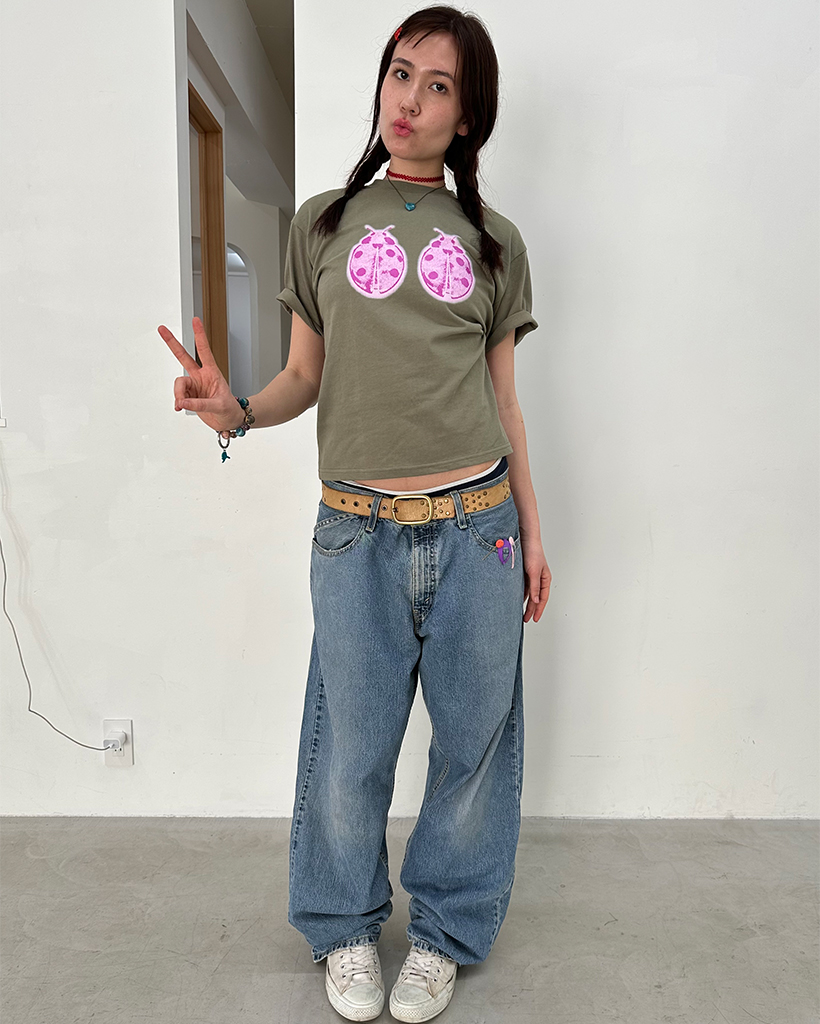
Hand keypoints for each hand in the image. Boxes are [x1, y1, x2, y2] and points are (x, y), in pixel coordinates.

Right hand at [158, 317, 243, 434]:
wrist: (228, 421)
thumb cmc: (229, 410)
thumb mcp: (219, 406)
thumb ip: (200, 404)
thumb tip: (183, 402)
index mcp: (212, 372)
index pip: (204, 351)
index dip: (199, 335)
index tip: (196, 320)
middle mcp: (201, 376)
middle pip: (183, 357)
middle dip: (172, 343)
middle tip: (162, 329)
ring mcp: (194, 385)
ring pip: (179, 384)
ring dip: (179, 394)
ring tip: (182, 405)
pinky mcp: (189, 396)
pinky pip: (179, 396)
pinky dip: (179, 402)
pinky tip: (181, 407)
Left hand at [520, 533, 550, 622]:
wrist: (525, 538)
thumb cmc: (533, 552)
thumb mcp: (534, 571)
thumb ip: (534, 587)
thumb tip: (536, 601)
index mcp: (545, 579)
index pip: (543, 598)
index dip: (539, 610)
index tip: (534, 619)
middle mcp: (539, 578)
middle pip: (536, 598)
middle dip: (532, 609)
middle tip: (526, 619)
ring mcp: (531, 576)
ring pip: (529, 593)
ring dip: (526, 603)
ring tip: (520, 612)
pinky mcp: (524, 572)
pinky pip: (523, 587)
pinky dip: (521, 594)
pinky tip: (516, 599)